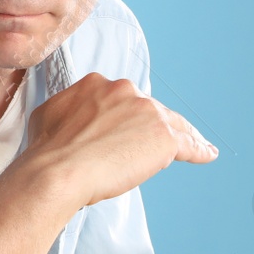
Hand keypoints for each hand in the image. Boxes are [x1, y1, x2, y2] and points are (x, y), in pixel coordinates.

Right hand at [18, 72, 217, 207]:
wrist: (58, 170)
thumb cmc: (47, 150)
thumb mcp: (50, 114)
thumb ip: (70, 110)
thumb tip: (71, 118)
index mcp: (97, 84)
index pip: (124, 98)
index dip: (128, 115)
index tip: (128, 127)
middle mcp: (125, 90)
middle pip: (150, 108)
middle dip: (151, 125)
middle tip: (150, 143)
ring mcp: (147, 112)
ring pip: (171, 123)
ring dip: (182, 135)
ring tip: (194, 145)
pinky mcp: (163, 137)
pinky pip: (187, 144)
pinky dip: (198, 150)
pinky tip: (206, 154)